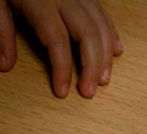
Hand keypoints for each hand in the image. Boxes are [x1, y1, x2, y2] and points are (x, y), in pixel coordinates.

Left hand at [0, 0, 122, 97]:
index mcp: (41, 2)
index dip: (62, 68)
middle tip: (89, 92)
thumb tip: (5, 65)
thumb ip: (2, 32)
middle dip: (92, 67)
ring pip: (101, 27)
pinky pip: (105, 16)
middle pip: (88, 35)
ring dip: (105, 56)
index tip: (62, 91)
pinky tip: (115, 52)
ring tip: (103, 79)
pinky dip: (111, 35)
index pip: (57, 40)